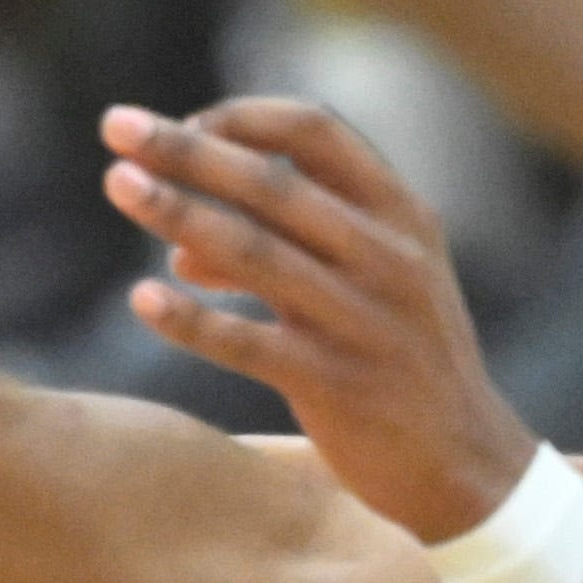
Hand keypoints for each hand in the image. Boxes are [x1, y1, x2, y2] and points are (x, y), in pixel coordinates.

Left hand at [101, 99, 541, 543]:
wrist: (466, 462)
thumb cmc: (402, 359)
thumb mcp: (376, 281)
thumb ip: (292, 248)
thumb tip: (180, 245)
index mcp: (401, 214)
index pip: (316, 133)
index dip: (243, 119)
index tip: (183, 123)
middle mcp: (386, 256)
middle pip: (272, 184)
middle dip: (187, 149)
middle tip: (116, 125)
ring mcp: (362, 321)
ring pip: (254, 253)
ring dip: (177, 213)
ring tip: (118, 185)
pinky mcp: (337, 385)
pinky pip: (248, 344)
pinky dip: (192, 321)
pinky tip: (141, 301)